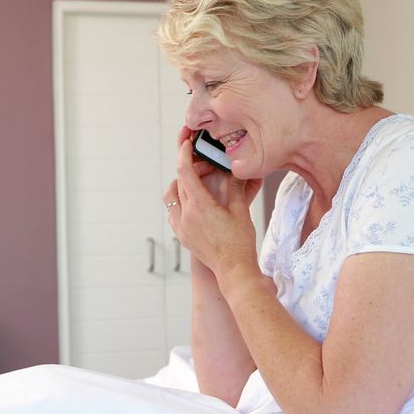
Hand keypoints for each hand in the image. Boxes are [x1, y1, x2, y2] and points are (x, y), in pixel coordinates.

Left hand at [163, 129, 262, 276]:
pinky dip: (179, 203)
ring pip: (172, 197)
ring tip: (197, 184)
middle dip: (190, 169)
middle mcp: (186, 215)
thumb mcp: (241, 210)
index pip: (185, 171)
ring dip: (181, 185)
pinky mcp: (183, 236)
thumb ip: (235, 187)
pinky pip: (173, 213)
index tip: (186, 143)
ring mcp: (182, 227)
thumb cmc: (239, 243)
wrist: (234, 270)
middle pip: (180, 182)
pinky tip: (193, 204)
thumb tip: (235, 170)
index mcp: (200, 205)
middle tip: (205, 167)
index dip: (184, 154)